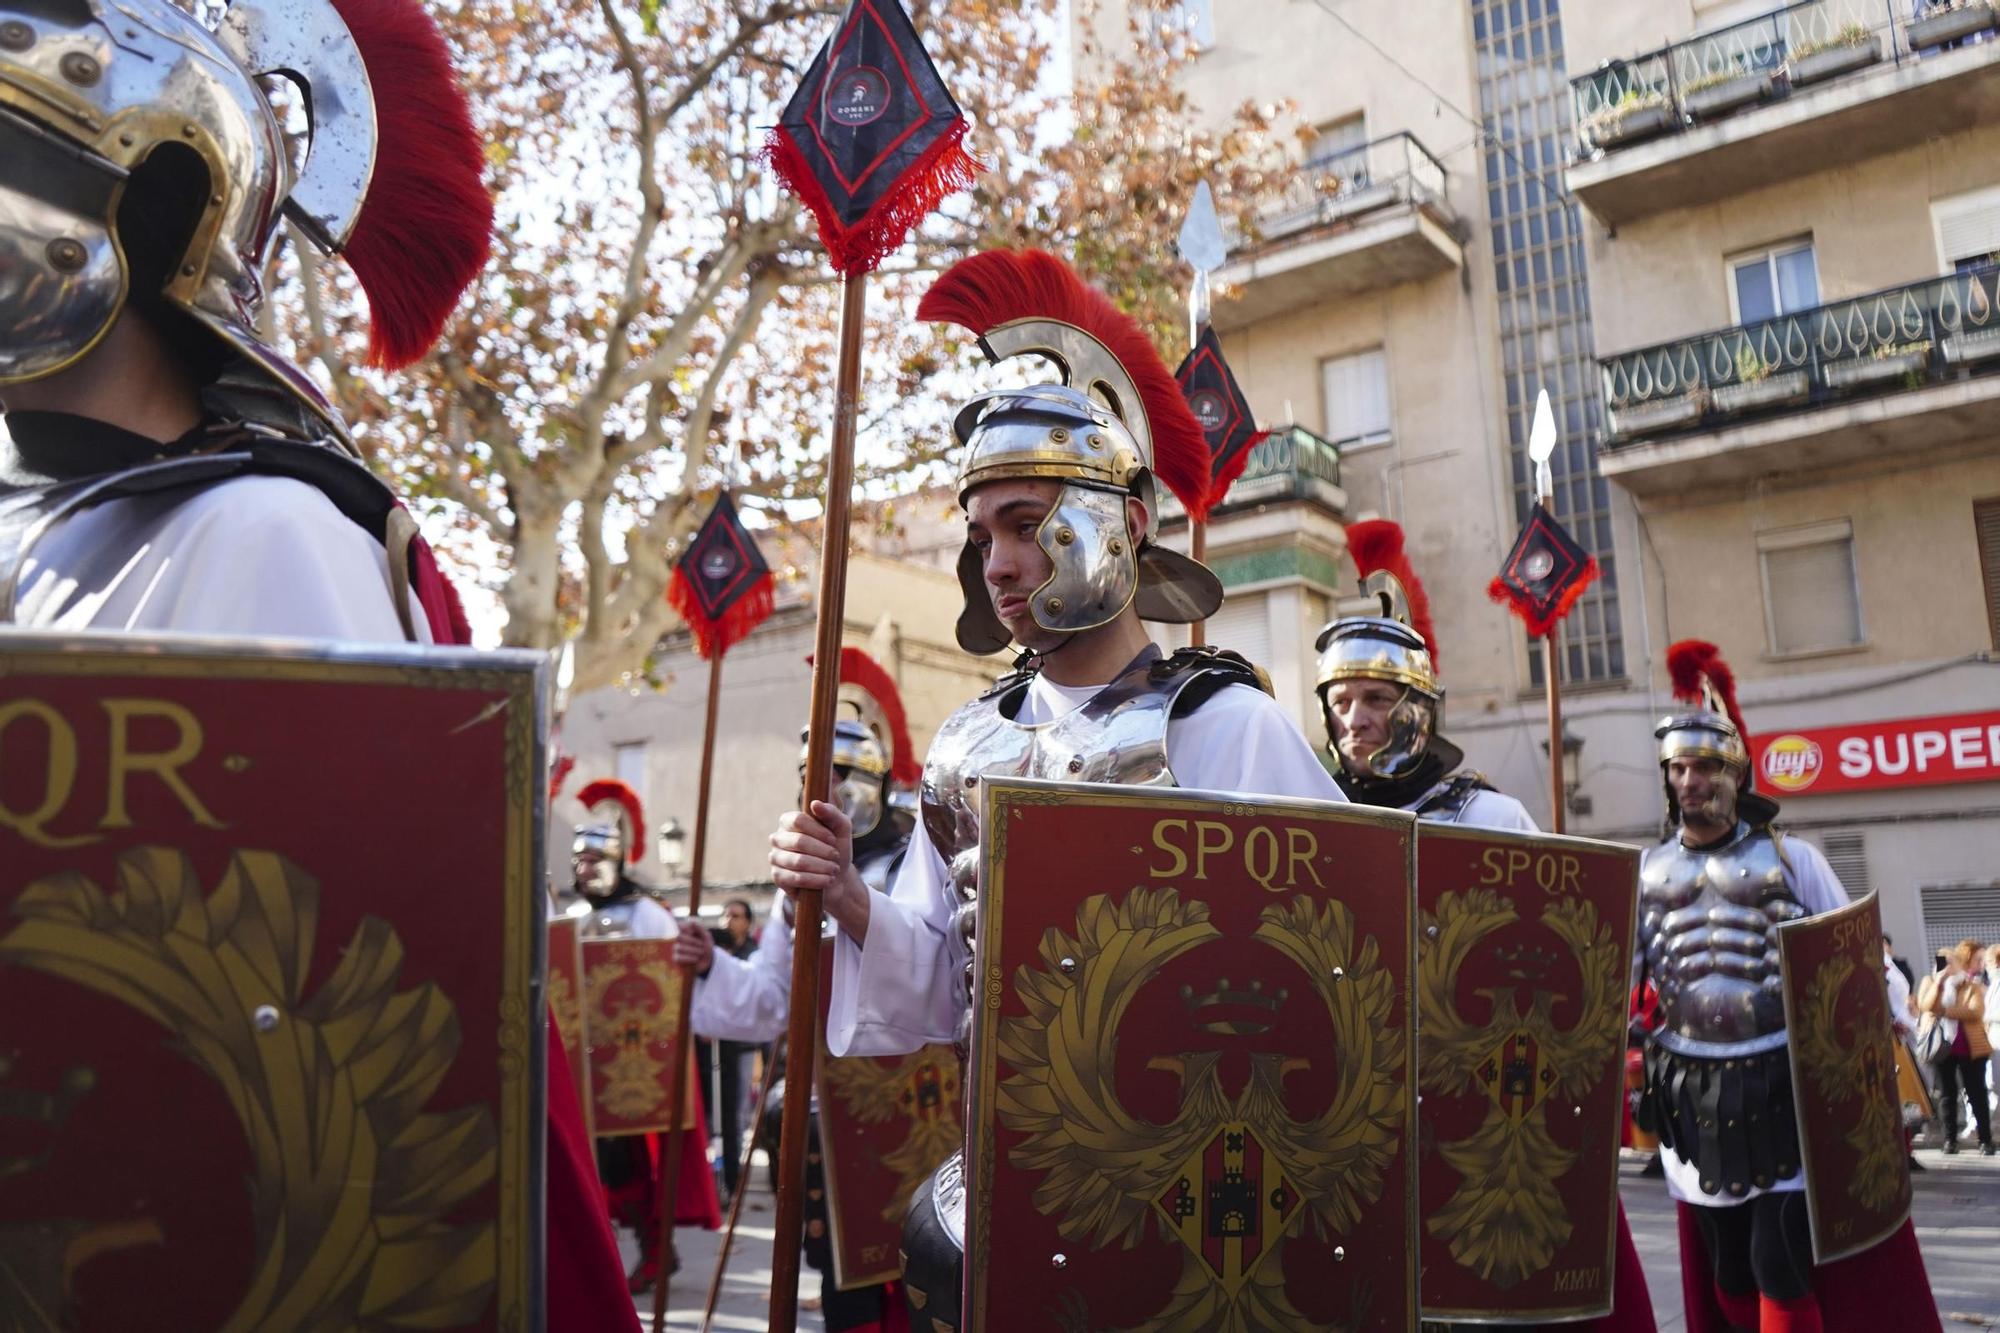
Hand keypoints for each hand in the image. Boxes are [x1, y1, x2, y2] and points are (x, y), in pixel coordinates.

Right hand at [674, 918, 715, 976]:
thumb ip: (700, 928)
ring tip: (701, 952)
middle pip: (678, 937)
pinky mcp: (675, 959)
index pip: (678, 926)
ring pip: (678, 947)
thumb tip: (691, 920)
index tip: (694, 933)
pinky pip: (678, 958)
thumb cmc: (705, 945)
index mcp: (682, 930)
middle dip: (692, 941)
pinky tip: (696, 958)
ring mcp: (674, 949)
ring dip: (692, 950)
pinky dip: (689, 958)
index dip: (686, 928)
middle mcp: (676, 938)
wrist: (708, 961)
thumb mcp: (706, 936)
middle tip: (702, 945)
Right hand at [770, 800, 869, 942]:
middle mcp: (778, 838)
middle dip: (823, 851)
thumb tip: (815, 804)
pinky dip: (817, 879)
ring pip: (798, 862)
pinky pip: (796, 878)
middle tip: (836, 856)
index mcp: (789, 821)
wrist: (837, 877)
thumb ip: (832, 813)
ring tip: (834, 869)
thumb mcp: (841, 828)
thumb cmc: (836, 848)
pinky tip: (828, 879)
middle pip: (799, 841)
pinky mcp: (778, 877)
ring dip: (822, 866)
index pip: (798, 820)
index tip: (833, 839)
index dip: (818, 831)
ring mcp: (775, 858)